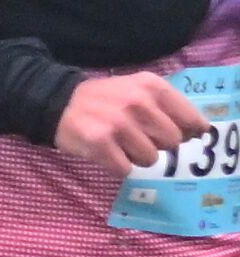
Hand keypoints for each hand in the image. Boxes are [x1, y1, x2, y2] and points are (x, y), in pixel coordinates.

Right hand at [54, 71, 209, 169]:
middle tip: (136, 135)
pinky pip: (125, 169)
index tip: (172, 132)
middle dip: (157, 144)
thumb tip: (199, 131)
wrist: (57, 102)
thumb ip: (169, 106)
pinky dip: (117, 166)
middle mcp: (138, 103)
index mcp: (152, 87)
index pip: (191, 120)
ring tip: (119, 143)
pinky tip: (106, 151)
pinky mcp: (100, 143)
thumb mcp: (139, 90)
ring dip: (136, 156)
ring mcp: (118, 124)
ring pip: (150, 159)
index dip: (186, 132)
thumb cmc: (105, 99)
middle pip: (172, 143)